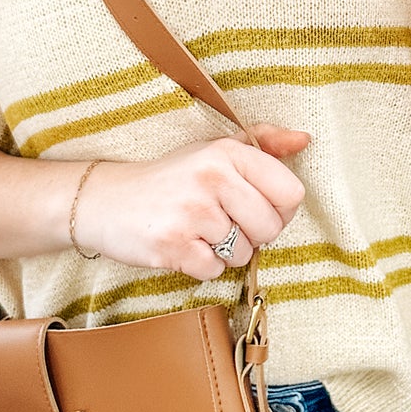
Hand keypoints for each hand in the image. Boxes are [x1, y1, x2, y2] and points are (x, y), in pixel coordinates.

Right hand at [73, 125, 308, 280]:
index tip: (254, 206)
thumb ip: (262, 143)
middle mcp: (212, 177)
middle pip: (271, 229)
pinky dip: (201, 266)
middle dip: (252, 234)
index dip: (278, 208)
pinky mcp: (173, 245)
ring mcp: (192, 212)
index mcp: (228, 152)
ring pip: (244, 253)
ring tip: (198, 231)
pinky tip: (183, 245)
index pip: (290, 193)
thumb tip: (303, 140)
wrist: (107, 200)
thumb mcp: (214, 150)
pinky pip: (215, 271)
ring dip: (225, 252)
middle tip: (222, 222)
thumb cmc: (171, 178)